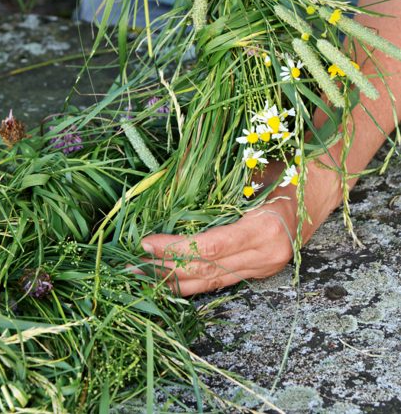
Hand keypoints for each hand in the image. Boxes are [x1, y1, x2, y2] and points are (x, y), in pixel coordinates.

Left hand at [139, 160, 341, 295]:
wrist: (322, 188)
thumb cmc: (287, 172)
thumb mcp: (253, 173)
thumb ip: (219, 191)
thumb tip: (171, 191)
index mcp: (264, 230)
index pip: (209, 248)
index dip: (175, 248)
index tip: (146, 242)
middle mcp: (266, 256)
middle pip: (207, 271)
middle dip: (167, 270)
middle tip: (133, 266)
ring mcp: (266, 268)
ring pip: (213, 284)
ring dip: (177, 283)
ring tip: (144, 279)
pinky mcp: (262, 271)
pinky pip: (223, 281)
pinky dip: (196, 282)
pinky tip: (172, 281)